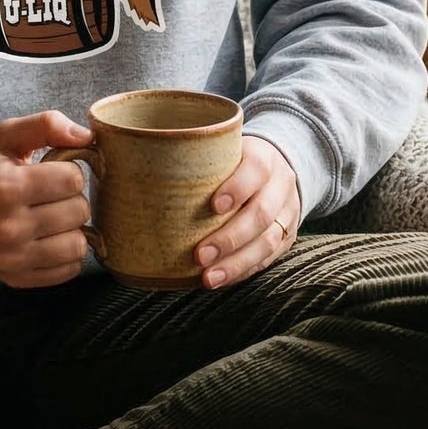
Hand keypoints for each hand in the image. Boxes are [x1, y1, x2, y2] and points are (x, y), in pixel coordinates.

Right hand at [0, 110, 93, 287]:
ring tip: (54, 216)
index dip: (70, 171)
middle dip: (72, 198)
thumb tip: (87, 136)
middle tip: (52, 195)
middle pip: (78, 211)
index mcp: (6, 186)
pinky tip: (51, 238)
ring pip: (78, 244)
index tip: (54, 172)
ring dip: (72, 228)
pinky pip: (69, 270)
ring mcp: (12, 257)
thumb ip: (46, 125)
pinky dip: (67, 253)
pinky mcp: (17, 278)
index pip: (72, 178)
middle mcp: (7, 226)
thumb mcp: (8, 136)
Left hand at [194, 134, 300, 288]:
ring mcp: (287, 212)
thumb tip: (140, 176)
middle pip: (261, 213)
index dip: (236, 188)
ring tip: (209, 277)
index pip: (255, 169)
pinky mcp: (287, 236)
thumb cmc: (237, 161)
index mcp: (264, 157)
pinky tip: (221, 278)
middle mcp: (280, 185)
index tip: (213, 206)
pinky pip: (268, 258)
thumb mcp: (226, 150)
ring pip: (268, 241)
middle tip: (200, 255)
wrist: (279, 168)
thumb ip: (199, 160)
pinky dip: (243, 271)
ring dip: (236, 263)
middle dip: (230, 237)